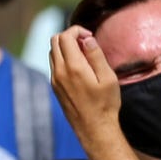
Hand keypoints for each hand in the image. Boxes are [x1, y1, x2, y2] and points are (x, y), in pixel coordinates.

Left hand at [49, 27, 122, 153]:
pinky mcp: (55, 87)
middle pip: (55, 40)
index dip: (77, 30)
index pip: (65, 36)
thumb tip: (87, 38)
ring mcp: (55, 79)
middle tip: (86, 43)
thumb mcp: (108, 78)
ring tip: (83, 55)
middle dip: (69, 36)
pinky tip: (78, 67)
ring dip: (65, 47)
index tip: (90, 36)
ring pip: (52, 52)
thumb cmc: (105, 104)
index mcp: (74, 66)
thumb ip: (96, 56)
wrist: (94, 128)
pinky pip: (54, 64)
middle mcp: (60, 71)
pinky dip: (63, 58)